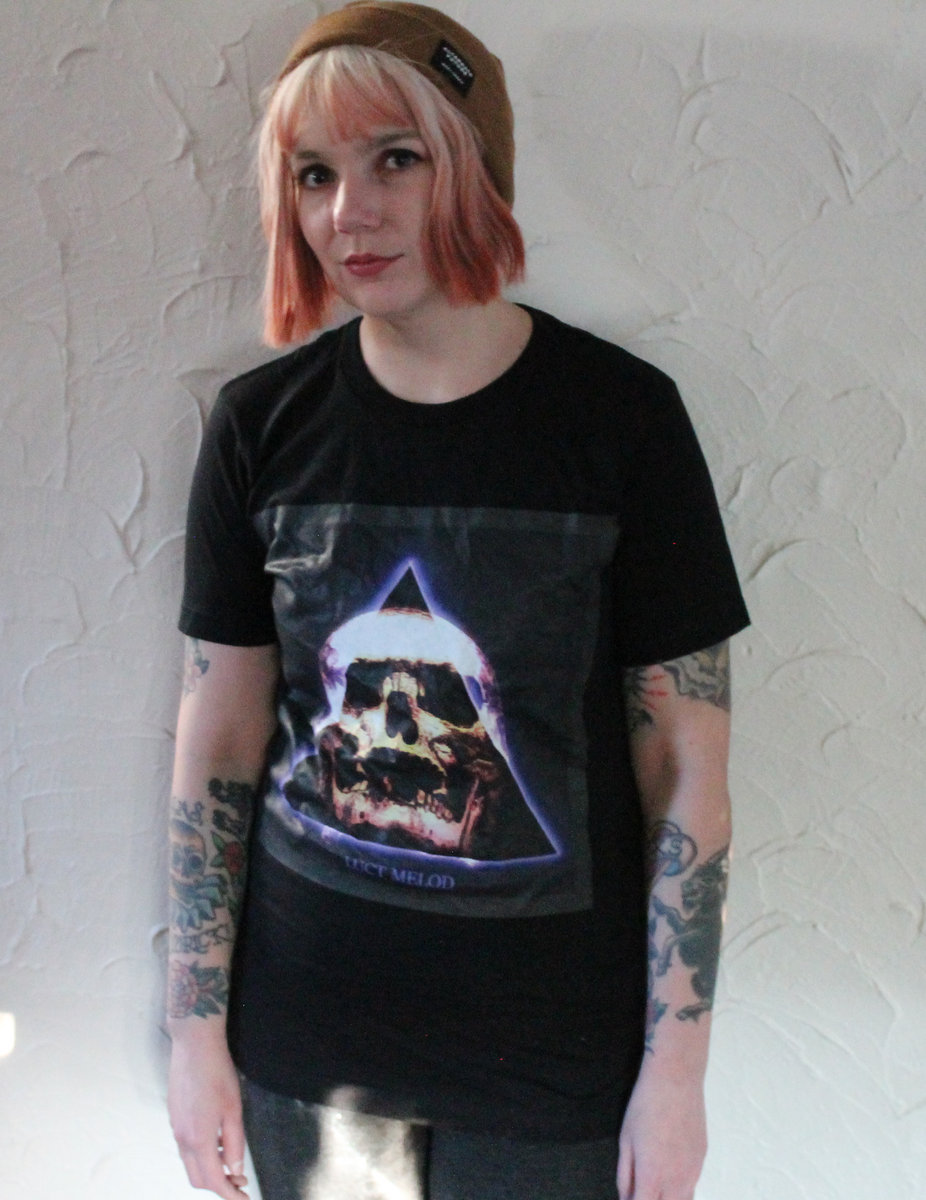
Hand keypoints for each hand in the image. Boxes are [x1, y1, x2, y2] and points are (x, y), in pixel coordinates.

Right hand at [168, 1028, 249, 1197]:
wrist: (194, 1045)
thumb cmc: (217, 1074)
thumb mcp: (234, 1110)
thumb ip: (234, 1143)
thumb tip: (235, 1170)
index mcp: (198, 1139)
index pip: (213, 1181)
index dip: (230, 1195)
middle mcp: (182, 1138)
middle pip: (198, 1178)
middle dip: (219, 1184)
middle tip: (240, 1181)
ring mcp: (175, 1128)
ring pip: (190, 1163)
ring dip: (210, 1168)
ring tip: (230, 1159)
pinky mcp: (174, 1118)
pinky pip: (186, 1147)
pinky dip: (202, 1154)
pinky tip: (217, 1141)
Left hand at [616, 1067, 707, 1199]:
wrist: (676, 1079)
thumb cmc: (646, 1105)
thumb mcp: (626, 1139)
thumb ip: (624, 1175)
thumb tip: (625, 1196)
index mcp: (653, 1175)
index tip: (628, 1199)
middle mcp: (677, 1179)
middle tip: (640, 1190)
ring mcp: (694, 1170)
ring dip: (668, 1198)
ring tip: (654, 1184)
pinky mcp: (702, 1159)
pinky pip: (692, 1184)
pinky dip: (680, 1187)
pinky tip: (668, 1171)